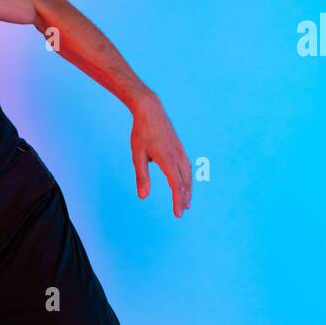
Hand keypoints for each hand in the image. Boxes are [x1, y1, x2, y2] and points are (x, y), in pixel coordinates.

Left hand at [130, 93, 191, 217]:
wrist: (150, 110)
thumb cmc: (141, 133)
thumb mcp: (137, 156)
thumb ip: (142, 177)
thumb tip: (143, 197)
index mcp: (167, 160)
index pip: (176, 186)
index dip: (178, 201)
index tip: (178, 214)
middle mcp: (177, 157)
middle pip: (185, 182)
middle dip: (184, 198)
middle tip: (182, 211)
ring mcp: (180, 151)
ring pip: (188, 175)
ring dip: (187, 189)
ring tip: (186, 201)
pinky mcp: (179, 148)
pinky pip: (187, 167)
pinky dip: (187, 178)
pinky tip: (184, 182)